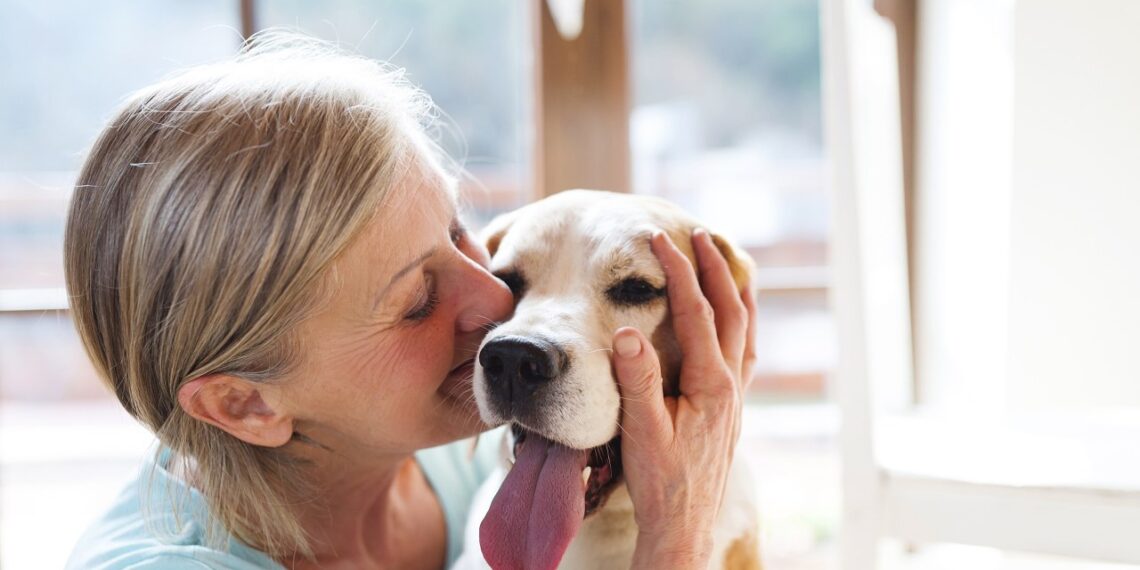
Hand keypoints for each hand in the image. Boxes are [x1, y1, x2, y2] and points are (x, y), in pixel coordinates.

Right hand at [611, 229, 757, 567]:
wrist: (684, 524)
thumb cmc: (660, 481)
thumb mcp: (641, 431)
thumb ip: (637, 381)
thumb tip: (627, 331)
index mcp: (711, 383)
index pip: (696, 312)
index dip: (678, 272)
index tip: (658, 240)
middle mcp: (731, 384)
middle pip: (730, 310)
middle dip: (714, 268)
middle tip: (698, 233)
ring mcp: (735, 395)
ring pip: (744, 328)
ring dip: (735, 290)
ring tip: (727, 261)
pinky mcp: (731, 407)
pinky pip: (744, 351)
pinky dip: (741, 322)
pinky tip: (734, 318)